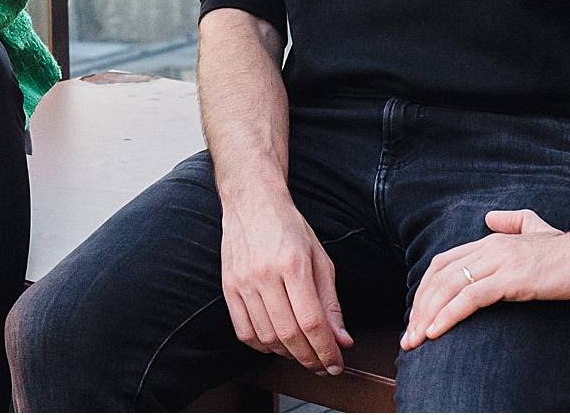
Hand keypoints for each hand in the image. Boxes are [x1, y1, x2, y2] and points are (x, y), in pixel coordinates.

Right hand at [220, 189, 352, 374]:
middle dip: (311, 359)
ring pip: (266, 337)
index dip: (327, 351)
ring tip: (303, 354)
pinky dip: (262, 345)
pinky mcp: (227, 286)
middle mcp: (265, 274)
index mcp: (293, 264)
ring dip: (288, 355)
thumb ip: (331, 303)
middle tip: (324, 367)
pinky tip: (276, 343)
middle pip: (289, 335)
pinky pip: (243, 330)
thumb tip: (342, 340)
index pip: (312, 323)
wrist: (251, 201)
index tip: (336, 365)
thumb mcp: (320, 259)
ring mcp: (242, 281)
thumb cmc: (289, 227)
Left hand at [402, 209, 569, 349]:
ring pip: (449, 288)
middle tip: (408, 336)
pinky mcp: (513, 279)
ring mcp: (500, 262)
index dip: (424, 290)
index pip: (443, 264)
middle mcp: (489, 248)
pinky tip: (436, 331)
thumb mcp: (537, 231)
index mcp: (491, 240)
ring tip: (415, 340)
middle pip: (438, 277)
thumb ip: (513, 222)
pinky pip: (471, 297)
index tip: (416, 316)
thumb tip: (490, 216)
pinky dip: (448, 314)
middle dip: (418, 307)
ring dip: (426, 316)